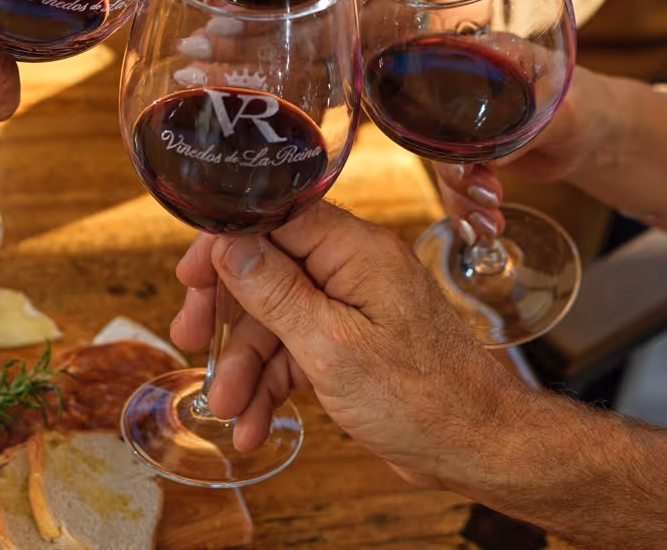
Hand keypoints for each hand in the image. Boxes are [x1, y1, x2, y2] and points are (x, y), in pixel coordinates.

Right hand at [169, 202, 532, 489]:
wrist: (478, 449)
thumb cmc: (422, 400)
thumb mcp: (332, 348)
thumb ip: (276, 293)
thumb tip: (230, 245)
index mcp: (357, 251)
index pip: (276, 218)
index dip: (226, 243)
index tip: (190, 277)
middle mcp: (356, 269)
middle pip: (269, 270)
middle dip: (227, 314)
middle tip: (188, 340)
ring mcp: (356, 307)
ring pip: (278, 319)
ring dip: (246, 366)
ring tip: (227, 411)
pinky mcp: (355, 343)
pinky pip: (299, 349)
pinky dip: (273, 385)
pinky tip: (255, 425)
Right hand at [435, 65, 616, 232]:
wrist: (596, 131)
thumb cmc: (587, 108)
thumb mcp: (566, 115)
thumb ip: (530, 131)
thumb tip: (492, 160)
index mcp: (486, 60)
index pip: (443, 91)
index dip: (443, 131)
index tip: (464, 165)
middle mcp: (467, 92)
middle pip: (439, 137)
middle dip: (459, 177)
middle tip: (489, 197)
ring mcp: (468, 128)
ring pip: (446, 168)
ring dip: (464, 201)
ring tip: (491, 224)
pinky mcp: (474, 157)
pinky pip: (458, 186)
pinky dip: (466, 211)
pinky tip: (480, 231)